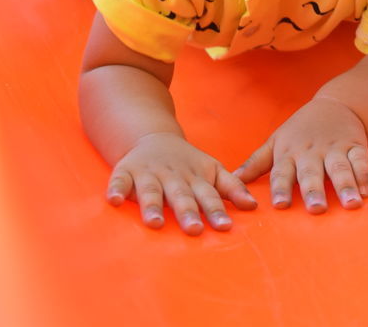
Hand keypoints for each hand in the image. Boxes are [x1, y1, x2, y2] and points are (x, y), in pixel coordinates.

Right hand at [106, 132, 257, 234]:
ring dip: (152, 206)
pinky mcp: (126, 171)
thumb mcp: (212, 170)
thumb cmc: (188, 164)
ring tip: (154, 223)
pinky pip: (119, 180)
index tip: (225, 226)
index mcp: (195, 177)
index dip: (216, 210)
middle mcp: (173, 176)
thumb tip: (253, 206)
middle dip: (187, 212)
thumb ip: (232, 188)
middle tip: (194, 230)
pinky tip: (113, 200)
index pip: (208, 195)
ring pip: (151, 191)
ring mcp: (149, 174)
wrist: (153, 137)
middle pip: (181, 195)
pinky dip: (115, 189)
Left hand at [234, 97, 367, 212]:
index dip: (281, 188)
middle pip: (312, 173)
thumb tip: (232, 180)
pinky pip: (361, 161)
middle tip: (316, 209)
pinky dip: (364, 175)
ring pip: (339, 168)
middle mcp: (311, 152)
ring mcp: (335, 148)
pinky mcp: (356, 146)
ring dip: (345, 186)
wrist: (335, 105)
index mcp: (289, 153)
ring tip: (351, 204)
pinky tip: (366, 192)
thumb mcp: (275, 142)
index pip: (282, 173)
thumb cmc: (299, 130)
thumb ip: (256, 163)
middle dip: (313, 190)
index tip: (279, 206)